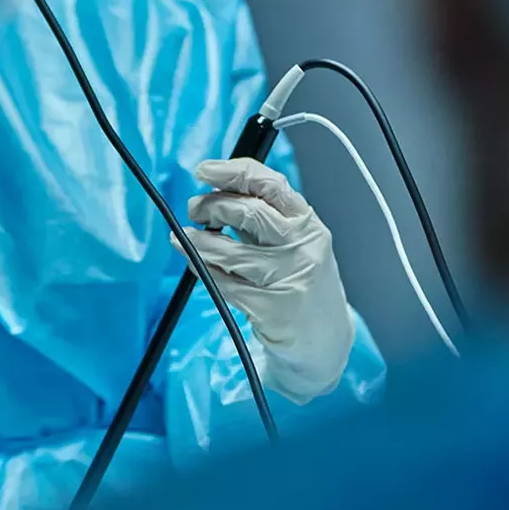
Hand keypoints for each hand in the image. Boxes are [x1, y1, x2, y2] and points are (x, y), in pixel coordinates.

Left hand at [175, 158, 354, 403]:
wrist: (325, 339)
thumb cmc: (302, 281)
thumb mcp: (294, 242)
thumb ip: (261, 219)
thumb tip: (216, 192)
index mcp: (307, 223)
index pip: (271, 184)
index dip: (233, 172)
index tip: (204, 170)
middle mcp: (302, 247)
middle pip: (249, 212)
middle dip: (212, 205)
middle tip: (194, 209)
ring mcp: (287, 278)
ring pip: (231, 251)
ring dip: (198, 240)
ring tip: (183, 236)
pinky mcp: (270, 308)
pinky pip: (224, 283)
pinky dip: (202, 268)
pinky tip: (192, 261)